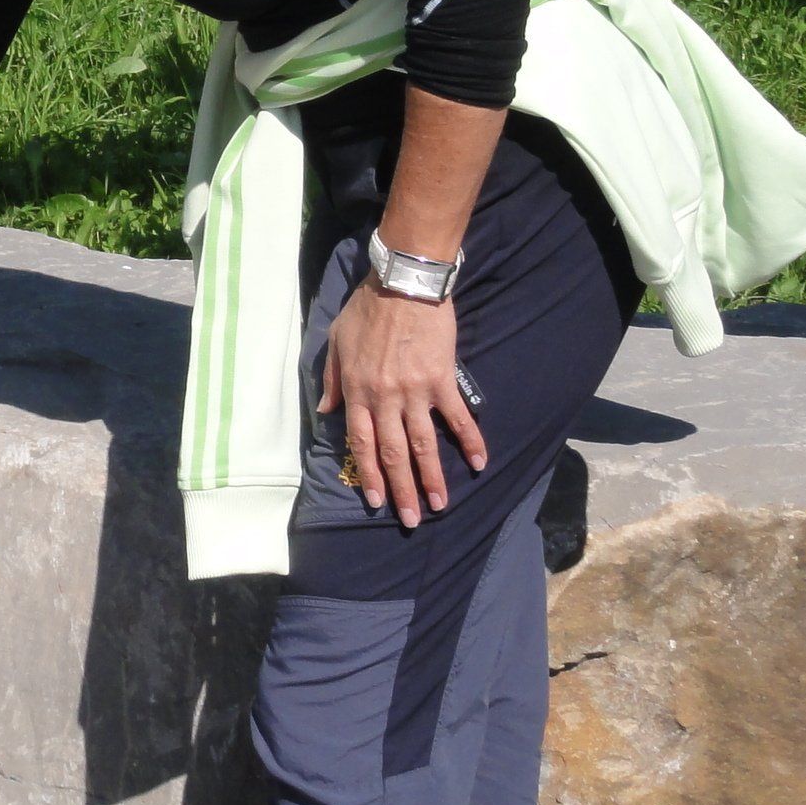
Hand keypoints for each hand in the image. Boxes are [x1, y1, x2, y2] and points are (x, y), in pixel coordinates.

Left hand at [319, 279, 486, 527]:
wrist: (403, 284)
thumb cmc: (366, 308)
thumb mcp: (336, 341)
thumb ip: (331, 379)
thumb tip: (325, 412)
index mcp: (357, 391)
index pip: (361, 443)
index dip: (369, 474)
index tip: (376, 501)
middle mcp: (385, 398)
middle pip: (392, 453)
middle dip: (402, 490)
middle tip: (411, 520)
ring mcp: (415, 391)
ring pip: (423, 444)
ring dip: (432, 477)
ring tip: (440, 505)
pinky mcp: (442, 380)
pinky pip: (457, 417)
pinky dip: (470, 441)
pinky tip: (479, 463)